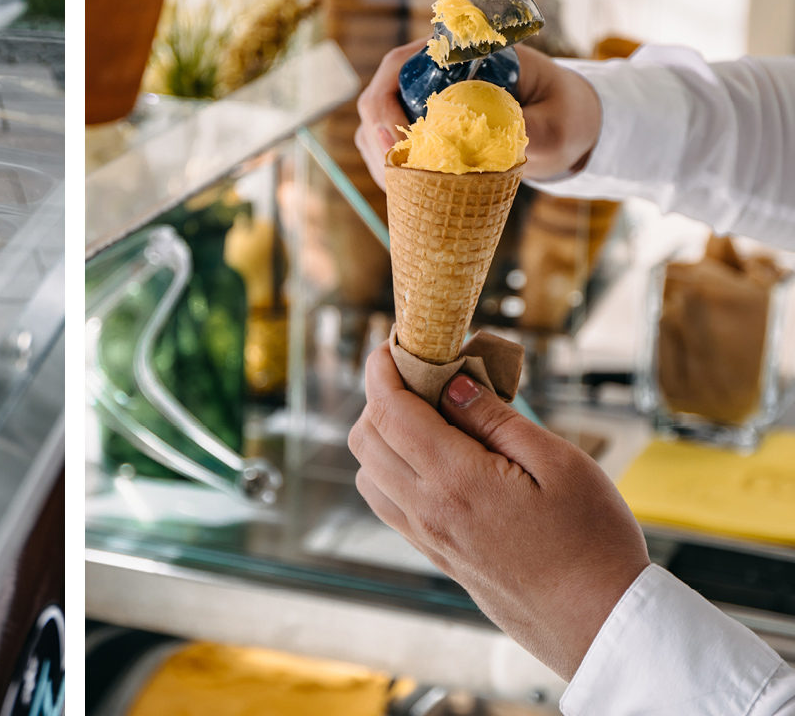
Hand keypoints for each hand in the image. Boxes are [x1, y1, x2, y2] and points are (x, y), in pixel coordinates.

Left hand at [350, 345, 648, 682]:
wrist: (604, 627)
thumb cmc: (594, 544)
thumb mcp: (560, 463)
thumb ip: (497, 418)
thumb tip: (451, 382)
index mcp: (457, 481)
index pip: (389, 411)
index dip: (381, 369)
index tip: (392, 343)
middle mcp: (430, 513)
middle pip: (366, 439)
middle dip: (380, 396)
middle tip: (419, 376)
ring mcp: (431, 541)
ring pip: (369, 474)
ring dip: (382, 436)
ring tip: (428, 416)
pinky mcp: (440, 559)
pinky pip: (390, 506)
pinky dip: (392, 470)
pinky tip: (435, 459)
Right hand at [355, 41, 603, 188]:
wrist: (569, 121)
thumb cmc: (564, 112)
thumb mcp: (557, 124)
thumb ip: (528, 131)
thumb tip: (491, 145)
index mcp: (458, 55)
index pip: (400, 65)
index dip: (386, 101)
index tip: (400, 140)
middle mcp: (432, 73)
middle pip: (379, 96)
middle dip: (379, 135)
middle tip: (397, 176)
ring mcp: (425, 100)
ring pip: (377, 124)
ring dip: (382, 158)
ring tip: (407, 192)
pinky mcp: (426, 127)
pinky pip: (392, 148)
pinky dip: (394, 172)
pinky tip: (411, 194)